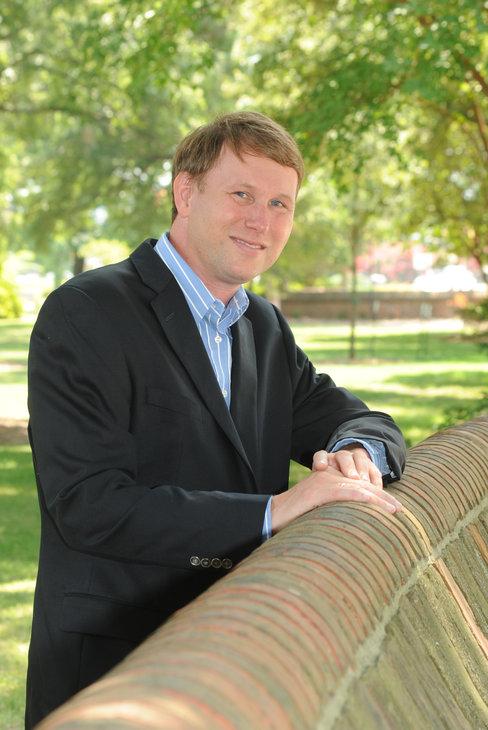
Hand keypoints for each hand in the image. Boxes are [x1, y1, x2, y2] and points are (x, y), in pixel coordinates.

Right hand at [271, 449, 401, 533]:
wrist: (271, 517)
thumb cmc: (293, 521)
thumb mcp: (318, 515)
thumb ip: (334, 513)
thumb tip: (353, 532)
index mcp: (329, 481)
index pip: (359, 486)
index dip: (377, 497)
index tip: (393, 509)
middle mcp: (328, 477)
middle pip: (362, 485)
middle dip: (383, 498)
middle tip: (401, 510)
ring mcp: (324, 481)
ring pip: (358, 488)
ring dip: (379, 499)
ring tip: (395, 510)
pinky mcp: (320, 489)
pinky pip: (346, 491)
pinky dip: (363, 498)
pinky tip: (376, 503)